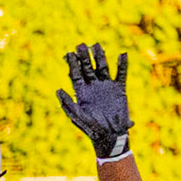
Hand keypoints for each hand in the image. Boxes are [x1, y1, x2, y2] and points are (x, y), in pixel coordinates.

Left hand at [56, 42, 132, 160]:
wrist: (109, 135)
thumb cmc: (91, 128)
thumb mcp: (77, 116)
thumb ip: (68, 103)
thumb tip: (58, 90)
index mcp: (82, 92)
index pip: (76, 74)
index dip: (72, 64)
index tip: (69, 54)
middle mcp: (93, 87)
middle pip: (88, 67)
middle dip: (84, 57)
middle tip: (81, 45)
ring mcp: (106, 86)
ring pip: (103, 67)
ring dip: (100, 56)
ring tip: (96, 46)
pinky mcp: (119, 89)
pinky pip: (121, 74)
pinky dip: (122, 65)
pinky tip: (122, 55)